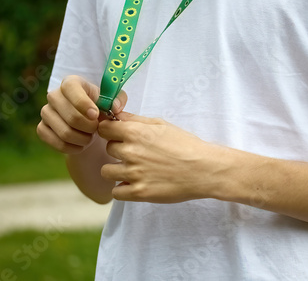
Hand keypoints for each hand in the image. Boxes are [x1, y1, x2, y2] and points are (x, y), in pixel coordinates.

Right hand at [37, 75, 126, 153]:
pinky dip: (73, 148)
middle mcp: (54, 95)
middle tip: (97, 129)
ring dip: (83, 139)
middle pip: (71, 116)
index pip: (71, 88)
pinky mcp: (42, 128)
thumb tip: (115, 107)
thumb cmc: (100, 108)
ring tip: (90, 137)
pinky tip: (81, 145)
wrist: (87, 123)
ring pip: (65, 133)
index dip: (83, 103)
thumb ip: (118, 100)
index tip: (95, 115)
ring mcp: (46, 112)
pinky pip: (57, 143)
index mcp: (71, 83)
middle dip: (89, 128)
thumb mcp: (112, 101)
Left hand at [98, 113, 216, 202]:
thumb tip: (116, 116)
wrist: (204, 169)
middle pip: (107, 149)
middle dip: (119, 150)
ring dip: (117, 170)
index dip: (110, 131)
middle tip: (136, 153)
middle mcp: (131, 152)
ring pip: (107, 171)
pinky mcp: (139, 193)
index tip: (117, 135)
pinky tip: (136, 184)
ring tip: (134, 170)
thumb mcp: (162, 125)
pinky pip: (116, 192)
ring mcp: (133, 174)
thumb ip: (136, 120)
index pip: (103, 128)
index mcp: (135, 132)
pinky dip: (123, 189)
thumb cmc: (186, 145)